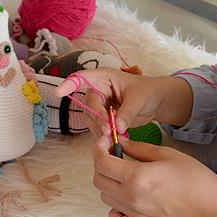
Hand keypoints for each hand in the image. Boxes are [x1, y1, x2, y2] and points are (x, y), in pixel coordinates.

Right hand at [54, 69, 192, 134]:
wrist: (157, 102)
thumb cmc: (148, 92)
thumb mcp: (139, 99)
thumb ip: (127, 112)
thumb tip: (116, 127)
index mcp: (104, 77)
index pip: (82, 77)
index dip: (69, 83)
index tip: (59, 92)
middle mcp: (98, 90)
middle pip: (88, 105)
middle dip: (97, 118)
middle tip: (109, 130)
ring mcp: (100, 105)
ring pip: (91, 119)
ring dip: (100, 129)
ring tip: (116, 137)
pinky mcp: (103, 118)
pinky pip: (98, 128)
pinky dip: (105, 135)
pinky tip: (116, 139)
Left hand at [91, 135, 216, 216]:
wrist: (211, 206)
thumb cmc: (195, 178)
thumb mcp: (166, 153)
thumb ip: (139, 148)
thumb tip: (122, 143)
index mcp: (136, 177)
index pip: (101, 162)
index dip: (99, 148)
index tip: (106, 142)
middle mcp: (131, 197)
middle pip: (98, 179)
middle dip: (102, 163)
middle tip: (114, 154)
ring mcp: (134, 213)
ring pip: (104, 196)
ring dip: (108, 182)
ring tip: (123, 174)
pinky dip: (114, 210)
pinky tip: (123, 200)